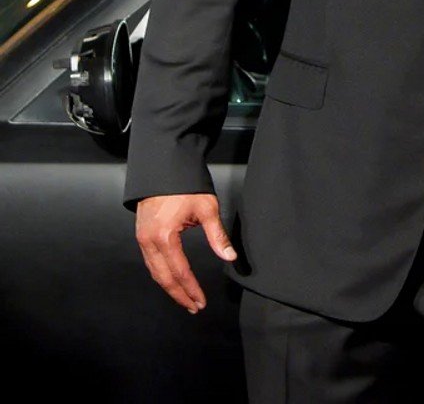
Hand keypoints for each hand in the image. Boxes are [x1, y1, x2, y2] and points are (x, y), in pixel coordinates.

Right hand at [135, 194, 236, 312]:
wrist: (163, 167)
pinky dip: (161, 274)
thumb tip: (229, 257)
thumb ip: (217, 236)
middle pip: (163, 277)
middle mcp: (149, 241)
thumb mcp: (207, 209)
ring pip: (154, 272)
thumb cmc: (186, 186)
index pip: (180, 272)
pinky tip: (172, 279)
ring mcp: (142, 239)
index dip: (191, 289)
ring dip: (169, 287)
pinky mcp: (141, 234)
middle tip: (194, 307)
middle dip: (179, 294)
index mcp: (164, 237)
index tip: (201, 302)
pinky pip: (150, 261)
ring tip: (185, 298)